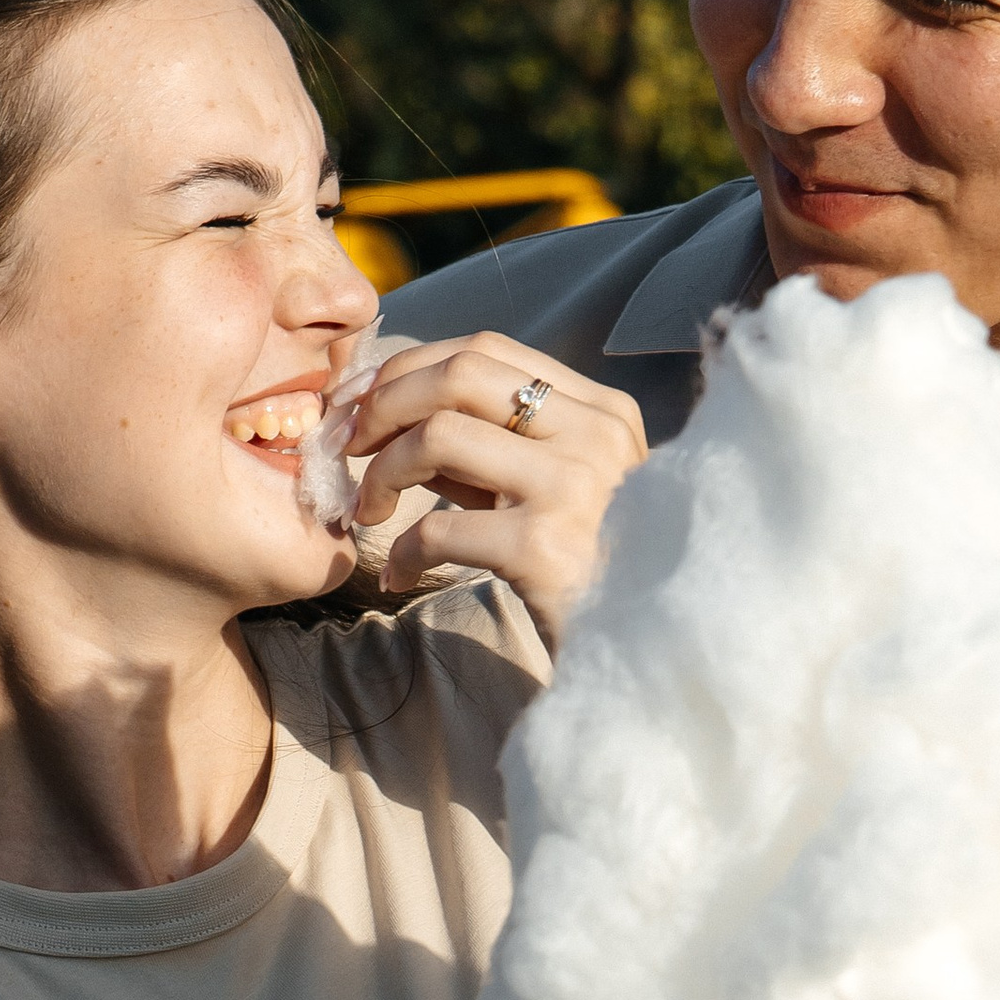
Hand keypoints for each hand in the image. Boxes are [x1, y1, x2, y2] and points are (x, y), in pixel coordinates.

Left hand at [345, 334, 644, 648]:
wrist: (647, 648)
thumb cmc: (593, 570)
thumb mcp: (558, 489)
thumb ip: (497, 447)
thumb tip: (397, 413)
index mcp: (602, 410)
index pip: (487, 351)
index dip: (411, 367)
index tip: (366, 401)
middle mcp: (593, 436)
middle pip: (460, 373)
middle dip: (385, 402)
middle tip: (351, 445)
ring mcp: (571, 488)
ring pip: (439, 435)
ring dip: (383, 472)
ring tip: (368, 511)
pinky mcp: (543, 548)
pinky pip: (438, 528)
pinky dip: (402, 550)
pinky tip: (398, 572)